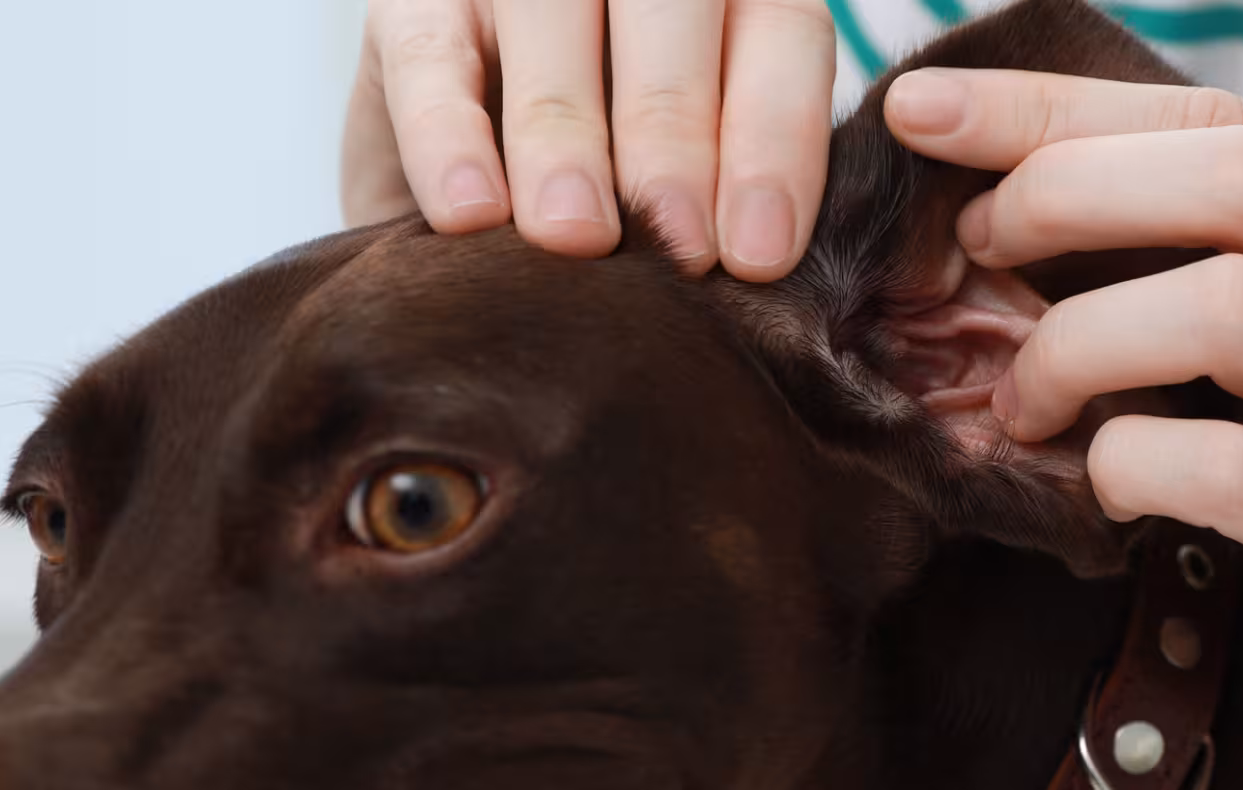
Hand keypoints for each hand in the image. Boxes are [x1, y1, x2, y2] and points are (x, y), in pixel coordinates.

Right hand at [341, 0, 835, 279]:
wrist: (470, 164)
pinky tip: (471, 216)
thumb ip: (734, 206)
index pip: (781, 39)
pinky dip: (448, 138)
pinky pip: (432, 60)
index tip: (757, 256)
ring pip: (553, 28)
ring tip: (575, 238)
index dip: (774, 146)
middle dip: (677, 144)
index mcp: (738, 0)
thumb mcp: (693, 192)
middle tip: (680, 250)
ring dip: (568, 141)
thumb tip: (763, 279)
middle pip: (673, 24)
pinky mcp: (413, 4)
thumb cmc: (624, 193)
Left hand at [883, 69, 1242, 788]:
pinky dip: (1128, 460)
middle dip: (1071, 189)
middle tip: (979, 245)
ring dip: (1081, 341)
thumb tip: (1017, 170)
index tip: (930, 110)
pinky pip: (1229, 471)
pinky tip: (1107, 481)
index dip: (1066, 107)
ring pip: (1234, 310)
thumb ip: (1231, 249)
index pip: (1234, 118)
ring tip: (1026, 397)